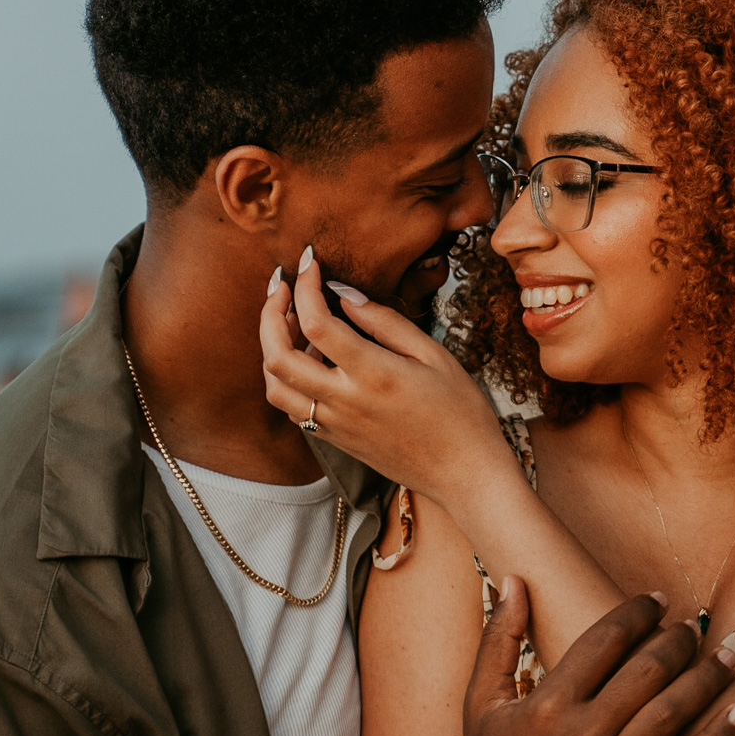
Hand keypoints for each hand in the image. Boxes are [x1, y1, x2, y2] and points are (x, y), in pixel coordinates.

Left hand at [260, 255, 508, 502]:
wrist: (464, 473)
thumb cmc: (460, 411)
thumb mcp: (433, 354)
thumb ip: (384, 321)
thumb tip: (343, 294)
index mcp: (373, 374)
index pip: (315, 322)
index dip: (304, 286)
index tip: (309, 261)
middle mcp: (345, 402)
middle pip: (277, 355)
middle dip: (270, 313)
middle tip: (282, 287)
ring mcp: (335, 425)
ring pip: (274, 386)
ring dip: (271, 348)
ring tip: (291, 322)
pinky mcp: (335, 440)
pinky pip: (292, 407)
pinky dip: (286, 377)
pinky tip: (310, 359)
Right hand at [452, 578, 734, 735]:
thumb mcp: (481, 705)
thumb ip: (499, 640)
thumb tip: (513, 580)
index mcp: (548, 705)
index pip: (605, 639)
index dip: (637, 611)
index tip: (656, 599)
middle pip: (648, 671)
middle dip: (677, 640)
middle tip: (692, 626)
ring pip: (673, 713)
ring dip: (707, 678)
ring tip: (726, 655)